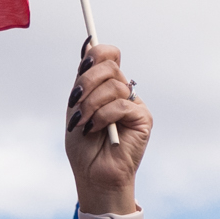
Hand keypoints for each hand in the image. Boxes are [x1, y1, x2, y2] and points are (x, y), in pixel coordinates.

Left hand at [66, 42, 148, 218]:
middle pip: (109, 65)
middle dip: (87, 82)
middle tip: (76, 103)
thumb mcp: (77, 106)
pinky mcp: (143, 119)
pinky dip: (104, 116)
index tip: (83, 64)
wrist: (94, 176)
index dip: (96, 53)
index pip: (108, 55)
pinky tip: (96, 129)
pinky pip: (121, 105)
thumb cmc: (84, 147)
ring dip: (92, 104)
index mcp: (106, 86)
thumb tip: (88, 42)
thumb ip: (83, 78)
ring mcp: (134, 105)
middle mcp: (122, 92)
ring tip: (85, 123)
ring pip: (114, 85)